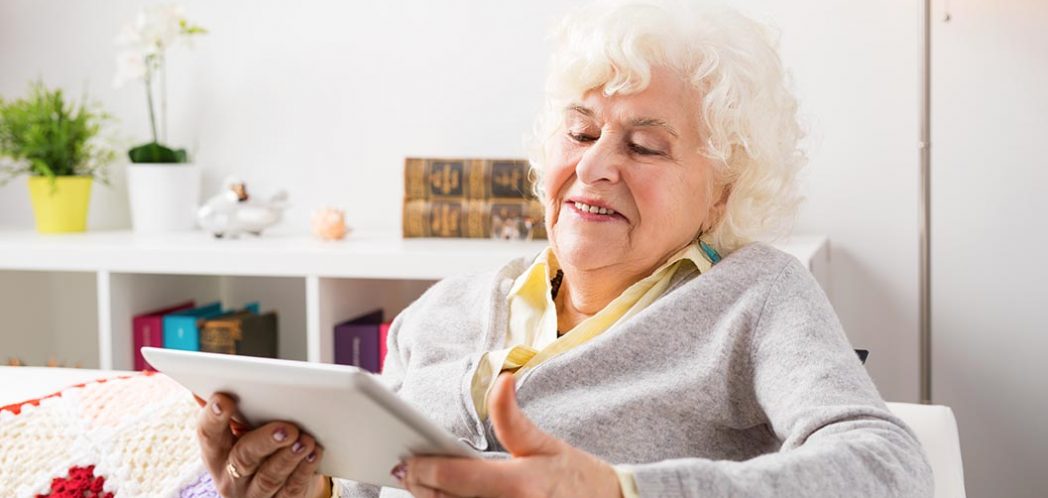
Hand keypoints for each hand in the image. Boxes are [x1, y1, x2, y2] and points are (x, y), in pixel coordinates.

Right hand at [196, 393, 326, 497]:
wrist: (275, 489)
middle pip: (243, 458)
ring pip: (269, 477)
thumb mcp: (239, 432)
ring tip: (305, 440)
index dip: (213, 417)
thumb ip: (230, 412)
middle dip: (265, 440)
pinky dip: (304, 470)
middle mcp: (229, 477)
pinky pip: (291, 489)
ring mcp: (253, 494)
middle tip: (286, 427)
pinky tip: (313, 454)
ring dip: (289, 457)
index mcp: (216, 453)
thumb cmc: (257, 449)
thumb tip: (204, 387)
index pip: (208, 434)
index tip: (224, 399)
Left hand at [399, 373, 622, 497]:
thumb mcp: (546, 445)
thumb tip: (501, 379)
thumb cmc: (575, 479)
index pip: (459, 478)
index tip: (406, 461)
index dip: (426, 469)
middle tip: (405, 471)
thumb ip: (512, 418)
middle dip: (421, 487)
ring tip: (420, 485)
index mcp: (519, 484)